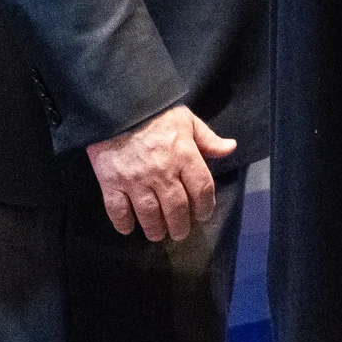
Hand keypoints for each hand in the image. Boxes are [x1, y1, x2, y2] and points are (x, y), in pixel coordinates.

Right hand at [85, 105, 236, 241]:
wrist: (118, 107)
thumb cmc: (156, 113)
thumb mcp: (187, 120)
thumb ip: (208, 139)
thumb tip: (230, 148)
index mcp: (184, 156)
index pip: (201, 189)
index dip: (205, 206)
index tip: (203, 215)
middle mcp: (162, 173)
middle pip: (176, 208)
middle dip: (180, 225)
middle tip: (180, 233)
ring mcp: (135, 180)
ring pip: (149, 214)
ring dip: (155, 229)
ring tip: (158, 235)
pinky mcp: (110, 183)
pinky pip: (117, 210)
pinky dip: (123, 223)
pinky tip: (128, 229)